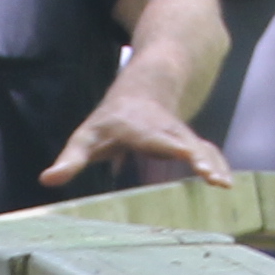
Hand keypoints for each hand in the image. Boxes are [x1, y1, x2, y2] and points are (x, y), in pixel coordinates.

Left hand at [39, 74, 228, 191]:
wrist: (143, 90)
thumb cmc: (110, 121)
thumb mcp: (86, 137)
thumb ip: (70, 159)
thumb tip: (47, 180)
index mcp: (136, 128)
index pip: (153, 137)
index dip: (170, 146)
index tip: (185, 152)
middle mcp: (162, 129)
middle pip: (183, 142)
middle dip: (199, 158)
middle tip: (212, 177)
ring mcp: (180, 134)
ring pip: (201, 147)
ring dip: (214, 164)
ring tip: (225, 185)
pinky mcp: (191, 142)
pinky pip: (208, 153)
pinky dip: (218, 166)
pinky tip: (228, 184)